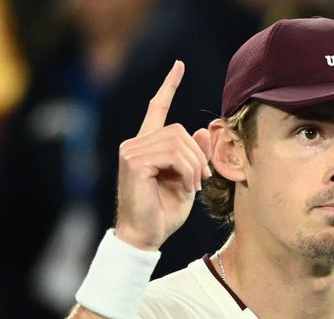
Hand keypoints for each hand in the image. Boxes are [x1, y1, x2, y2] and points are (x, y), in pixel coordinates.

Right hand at [114, 60, 212, 250]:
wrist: (145, 236)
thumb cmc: (164, 214)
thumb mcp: (188, 181)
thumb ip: (195, 156)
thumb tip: (202, 131)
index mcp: (147, 146)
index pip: (156, 108)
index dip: (168, 86)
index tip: (178, 66)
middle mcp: (135, 144)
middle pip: (178, 130)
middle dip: (197, 155)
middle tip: (201, 180)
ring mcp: (131, 150)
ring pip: (178, 141)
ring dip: (194, 166)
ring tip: (192, 186)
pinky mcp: (133, 161)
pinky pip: (173, 154)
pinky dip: (187, 171)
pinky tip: (186, 187)